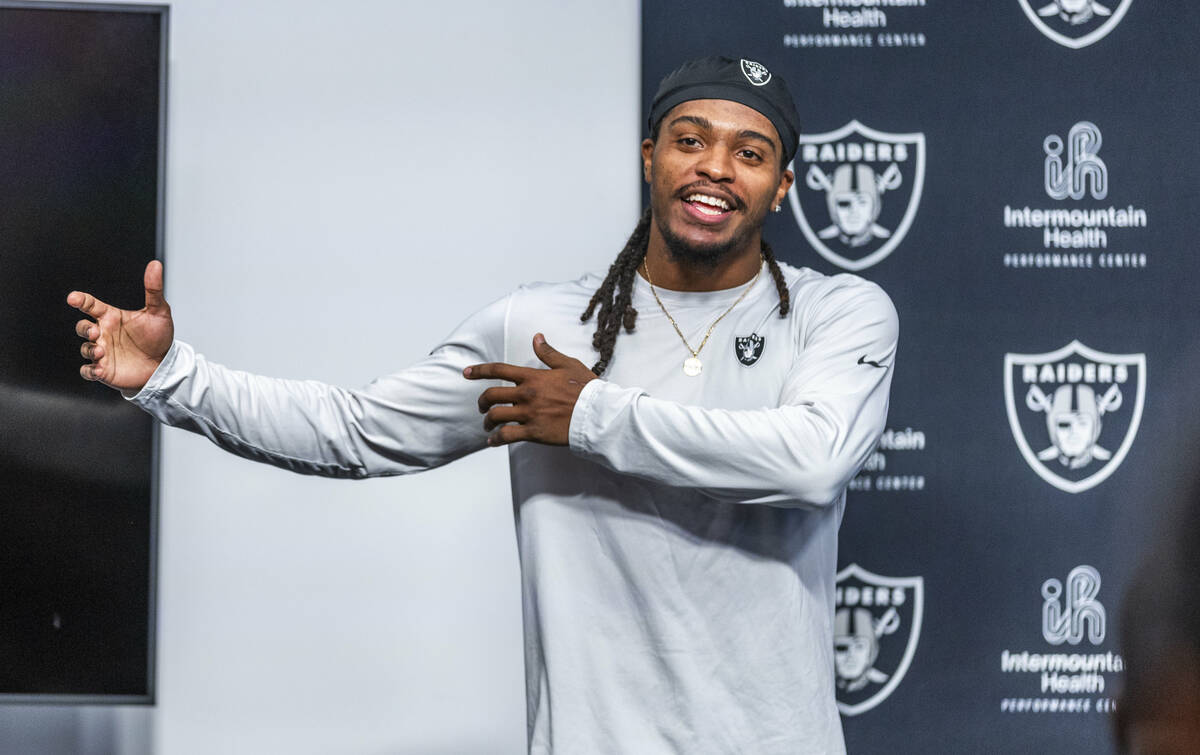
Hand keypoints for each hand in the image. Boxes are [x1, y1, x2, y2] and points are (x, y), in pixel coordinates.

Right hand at [67, 260, 174, 395]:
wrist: (164, 364)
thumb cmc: (158, 336)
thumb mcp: (159, 312)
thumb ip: (154, 289)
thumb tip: (156, 264)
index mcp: (111, 317)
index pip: (90, 305)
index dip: (80, 300)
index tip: (73, 298)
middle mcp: (103, 333)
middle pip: (82, 327)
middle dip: (83, 328)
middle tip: (94, 331)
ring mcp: (102, 352)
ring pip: (85, 349)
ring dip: (89, 350)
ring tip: (101, 351)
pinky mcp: (104, 370)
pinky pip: (88, 371)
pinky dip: (90, 370)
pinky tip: (99, 369)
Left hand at [465, 333, 595, 445]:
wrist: (597, 413)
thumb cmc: (586, 388)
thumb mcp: (568, 365)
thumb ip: (549, 353)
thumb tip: (537, 338)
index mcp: (533, 377)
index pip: (499, 370)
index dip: (479, 370)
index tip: (466, 373)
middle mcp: (527, 394)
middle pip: (491, 395)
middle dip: (482, 402)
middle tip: (482, 407)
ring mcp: (529, 414)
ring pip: (496, 416)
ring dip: (487, 421)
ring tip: (488, 425)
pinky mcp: (534, 432)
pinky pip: (507, 436)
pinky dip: (496, 439)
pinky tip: (493, 441)